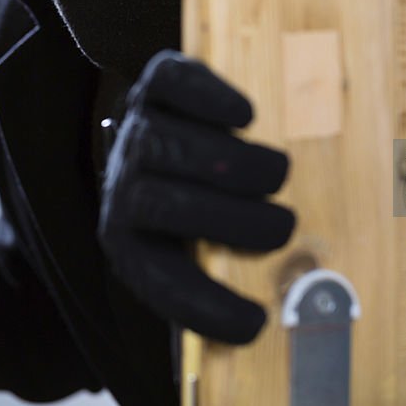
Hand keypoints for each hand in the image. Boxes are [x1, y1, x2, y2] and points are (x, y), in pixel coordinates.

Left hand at [97, 50, 295, 343]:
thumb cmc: (187, 204)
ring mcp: (136, 129)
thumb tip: (269, 319)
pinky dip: (210, 96)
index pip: (159, 283)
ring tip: (276, 175)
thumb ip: (220, 273)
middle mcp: (123, 185)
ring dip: (234, 164)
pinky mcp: (154, 83)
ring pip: (172, 146)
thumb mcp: (191, 248)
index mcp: (129, 242)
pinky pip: (172, 83)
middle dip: (231, 220)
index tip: (256, 322)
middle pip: (163, 205)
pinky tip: (245, 116)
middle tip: (283, 226)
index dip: (206, 307)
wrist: (148, 137)